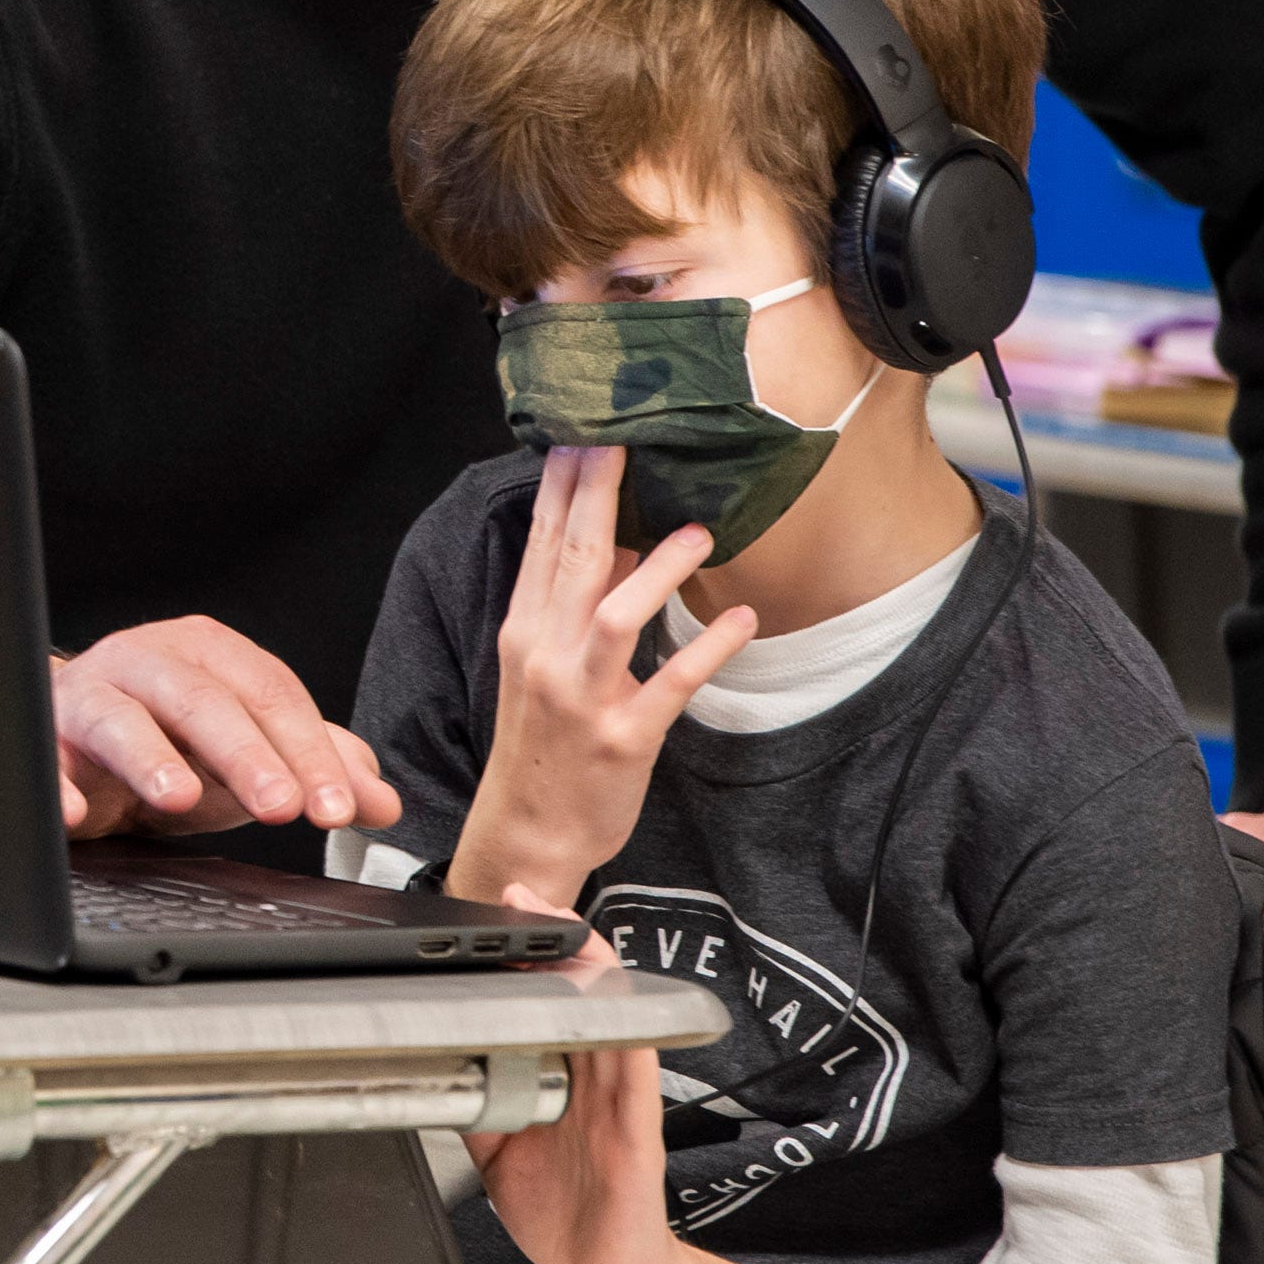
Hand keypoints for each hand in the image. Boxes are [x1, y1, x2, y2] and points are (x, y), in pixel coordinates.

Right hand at [53, 616, 398, 837]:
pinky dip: (55, 785)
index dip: (307, 750)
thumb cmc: (170, 738)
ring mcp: (88, 695)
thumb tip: (381, 800)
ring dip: (150, 757)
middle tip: (282, 807)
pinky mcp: (42, 738)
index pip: (269, 693)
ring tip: (181, 798)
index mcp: (207, 654)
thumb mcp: (249, 753)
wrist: (76, 742)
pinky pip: (44, 757)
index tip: (336, 806)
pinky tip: (74, 814)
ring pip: (119, 717)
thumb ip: (313, 766)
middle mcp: (146, 661)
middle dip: (245, 754)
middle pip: (200, 699)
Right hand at [449, 446, 754, 911]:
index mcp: (523, 631)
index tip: (580, 432)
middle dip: (597, 497)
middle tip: (625, 441)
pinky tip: (740, 620)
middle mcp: (545, 656)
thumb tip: (618, 540)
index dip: (559, 486)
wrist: (529, 831)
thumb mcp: (542, 665)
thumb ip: (574, 604)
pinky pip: (669, 686)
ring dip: (657, 570)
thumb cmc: (544, 741)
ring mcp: (583, 698)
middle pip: (572, 561)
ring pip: (615, 617)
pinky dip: (706, 651)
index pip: (541, 543)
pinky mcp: (624, 738)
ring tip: (699, 530)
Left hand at [466, 892, 781, 1263]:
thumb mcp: (499, 1156)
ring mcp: (618, 1104)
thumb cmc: (567, 1215)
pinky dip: (627, 1036)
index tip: (500, 911)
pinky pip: (635, 1077)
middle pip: (578, 996)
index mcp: (562, 1082)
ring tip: (566, 928)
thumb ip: (477, 1106)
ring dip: (590, 972)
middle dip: (553, 941)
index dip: (524, 957)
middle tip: (523, 895)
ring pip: (611, 1021)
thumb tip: (431, 1071)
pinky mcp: (636, 1134)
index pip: (545, 1004)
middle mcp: (593, 1083)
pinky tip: (615, 1004)